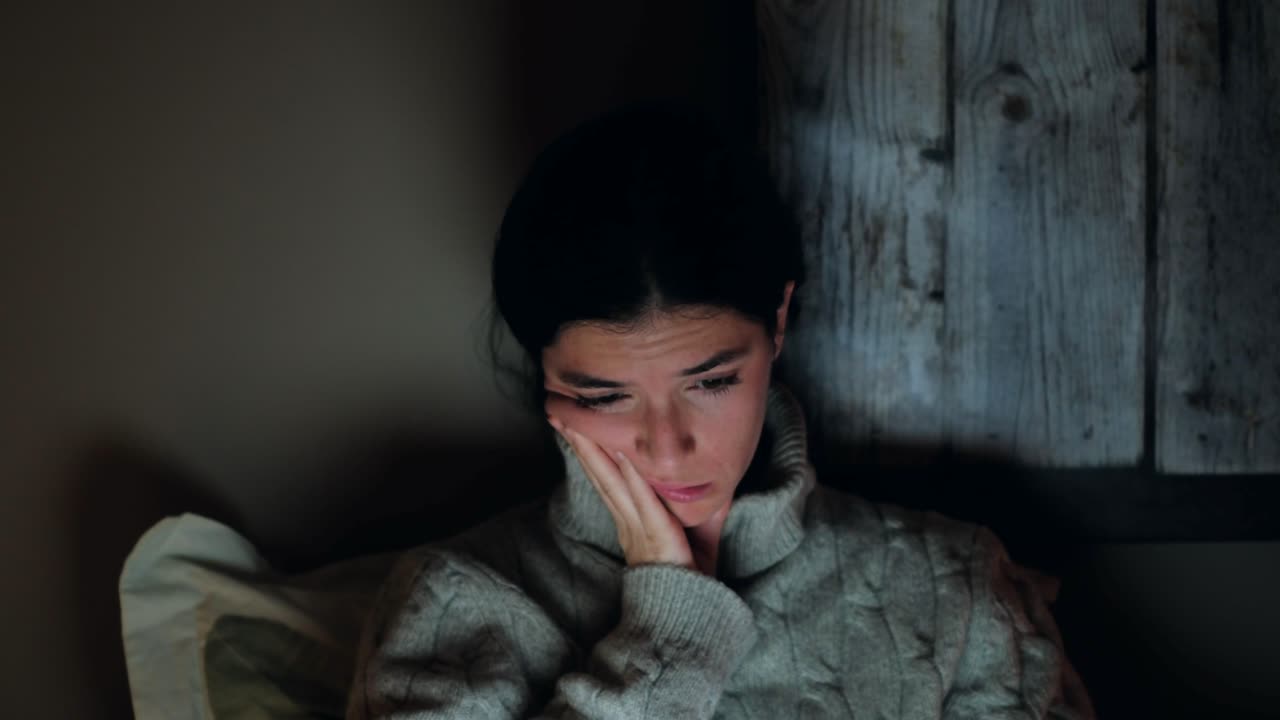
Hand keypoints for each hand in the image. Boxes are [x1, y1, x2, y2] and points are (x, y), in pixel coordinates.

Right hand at [548, 415, 698, 572]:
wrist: (688, 615)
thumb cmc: (687, 577)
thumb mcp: (686, 534)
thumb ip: (685, 507)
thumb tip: (702, 479)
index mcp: (631, 520)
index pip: (606, 477)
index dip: (589, 449)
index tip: (573, 423)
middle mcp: (628, 521)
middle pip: (599, 473)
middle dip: (580, 441)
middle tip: (559, 412)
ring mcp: (638, 529)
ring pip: (612, 482)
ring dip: (595, 450)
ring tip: (580, 424)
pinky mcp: (657, 536)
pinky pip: (643, 502)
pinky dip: (632, 477)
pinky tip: (621, 453)